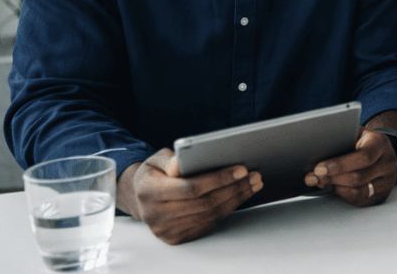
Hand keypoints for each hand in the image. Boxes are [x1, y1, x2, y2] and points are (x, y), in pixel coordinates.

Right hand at [118, 148, 260, 244]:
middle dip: (234, 188)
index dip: (219, 179)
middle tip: (254, 176)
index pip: (191, 188)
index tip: (241, 170)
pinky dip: (228, 209)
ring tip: (253, 184)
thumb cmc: (154, 173)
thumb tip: (180, 163)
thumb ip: (169, 159)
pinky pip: (208, 223)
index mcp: (149, 191)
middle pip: (205, 203)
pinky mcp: (176, 237)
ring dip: (236, 199)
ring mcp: (166, 229)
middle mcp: (155, 214)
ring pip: (210, 214)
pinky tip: (239, 196)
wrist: (141, 197)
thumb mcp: (156, 160)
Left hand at [305, 127, 396, 205]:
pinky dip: (342, 195)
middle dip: (331, 178)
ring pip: (358, 192)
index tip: (319, 168)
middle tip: (311, 177)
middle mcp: (388, 163)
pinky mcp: (382, 195)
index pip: (364, 157)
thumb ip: (340, 139)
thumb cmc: (363, 142)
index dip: (340, 164)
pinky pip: (359, 201)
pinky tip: (332, 187)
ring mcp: (387, 181)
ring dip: (335, 188)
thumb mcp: (355, 133)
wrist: (382, 151)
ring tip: (319, 182)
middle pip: (358, 177)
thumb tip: (315, 148)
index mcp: (380, 144)